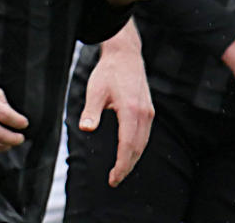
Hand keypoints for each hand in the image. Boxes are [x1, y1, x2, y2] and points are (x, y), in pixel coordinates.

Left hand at [77, 24, 152, 186]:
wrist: (125, 55)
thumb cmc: (109, 71)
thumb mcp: (95, 90)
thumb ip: (91, 111)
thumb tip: (86, 129)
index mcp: (131, 111)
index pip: (128, 146)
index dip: (121, 166)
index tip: (113, 179)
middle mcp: (144, 113)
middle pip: (138, 148)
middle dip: (127, 167)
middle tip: (114, 180)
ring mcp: (149, 112)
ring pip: (143, 143)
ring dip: (133, 158)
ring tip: (120, 171)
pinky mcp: (148, 110)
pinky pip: (145, 134)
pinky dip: (137, 147)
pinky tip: (129, 152)